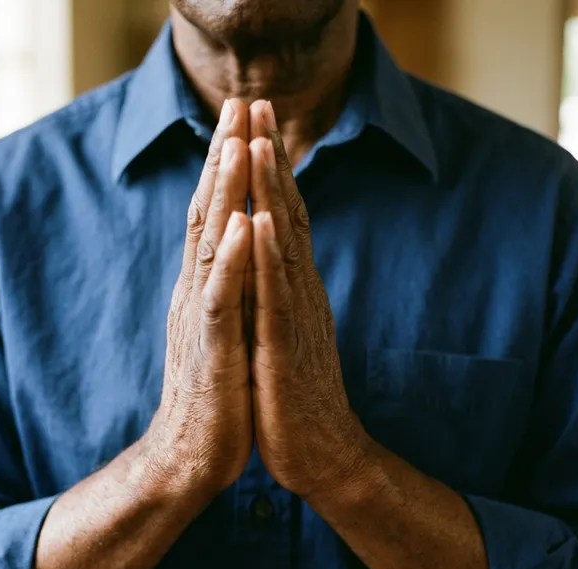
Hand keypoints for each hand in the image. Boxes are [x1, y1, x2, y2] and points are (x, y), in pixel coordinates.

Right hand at [146, 99, 253, 494]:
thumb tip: (238, 251)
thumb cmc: (216, 392)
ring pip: (211, 246)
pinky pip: (221, 300)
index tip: (244, 118)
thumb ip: (226, 289)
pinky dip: (232, 261)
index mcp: (205, 288)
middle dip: (225, 156)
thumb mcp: (222, 329)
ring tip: (236, 142)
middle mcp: (196, 293)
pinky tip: (243, 226)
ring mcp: (201, 320)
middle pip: (209, 213)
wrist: (191, 454)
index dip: (229, 166)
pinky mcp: (212, 351)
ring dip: (225, 194)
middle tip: (238, 102)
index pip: (216, 215)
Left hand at [247, 100, 366, 499]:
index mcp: (294, 294)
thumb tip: (268, 263)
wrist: (322, 456)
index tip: (254, 123)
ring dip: (272, 192)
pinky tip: (262, 221)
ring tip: (262, 141)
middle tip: (258, 104)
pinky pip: (275, 300)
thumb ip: (279, 297)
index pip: (283, 221)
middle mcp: (300, 297)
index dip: (270, 171)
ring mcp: (295, 323)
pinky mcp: (285, 353)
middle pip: (287, 217)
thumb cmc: (297, 398)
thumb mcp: (285, 336)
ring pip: (283, 248)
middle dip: (270, 160)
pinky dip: (268, 258)